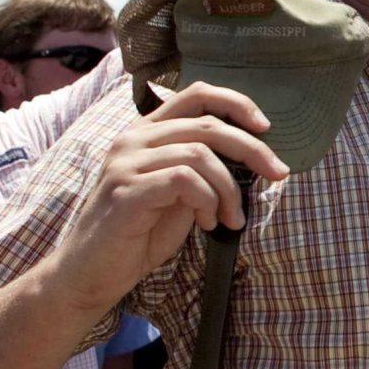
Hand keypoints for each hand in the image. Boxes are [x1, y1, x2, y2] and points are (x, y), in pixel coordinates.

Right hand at [51, 85, 291, 314]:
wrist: (90, 274)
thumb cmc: (137, 236)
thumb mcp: (178, 196)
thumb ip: (202, 171)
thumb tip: (250, 159)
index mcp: (146, 132)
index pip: (196, 94)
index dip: (236, 103)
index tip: (266, 128)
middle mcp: (133, 139)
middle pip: (208, 123)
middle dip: (252, 149)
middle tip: (278, 174)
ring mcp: (126, 162)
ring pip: (200, 153)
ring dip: (229, 188)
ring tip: (231, 218)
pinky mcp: (126, 190)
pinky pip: (184, 180)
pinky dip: (207, 200)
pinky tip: (208, 224)